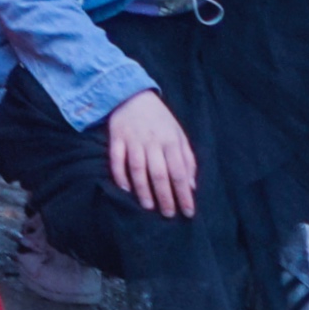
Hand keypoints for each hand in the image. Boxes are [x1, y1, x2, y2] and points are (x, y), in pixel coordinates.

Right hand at [102, 86, 197, 220]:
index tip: (188, 212)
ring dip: (143, 189)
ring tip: (148, 206)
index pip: (179, 172)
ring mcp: (133, 139)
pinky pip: (116, 159)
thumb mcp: (179, 135)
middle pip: (159, 173)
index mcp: (171, 141)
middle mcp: (152, 141)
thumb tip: (192, 186)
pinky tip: (125, 189)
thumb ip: (187, 160)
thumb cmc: (160, 120)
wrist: (132, 95)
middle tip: (169, 214)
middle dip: (165, 196)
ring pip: (138, 168)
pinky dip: (120, 174)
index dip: (184, 194)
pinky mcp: (116, 138)